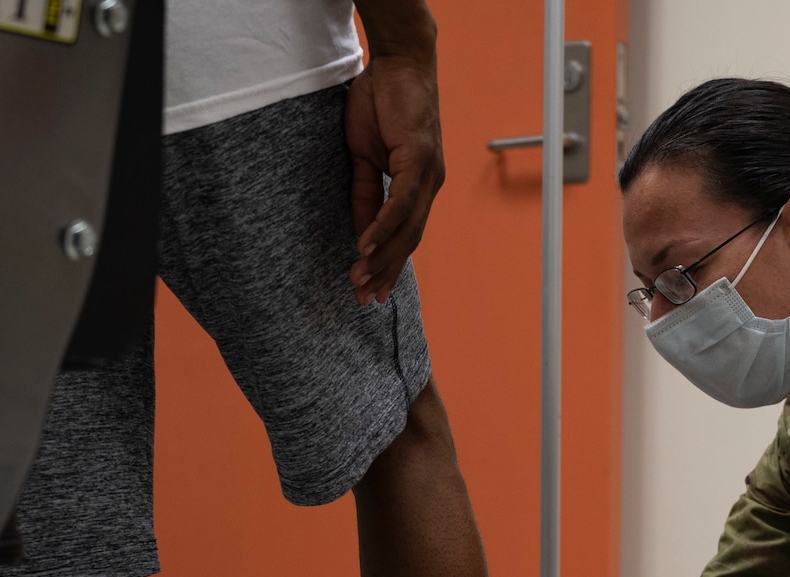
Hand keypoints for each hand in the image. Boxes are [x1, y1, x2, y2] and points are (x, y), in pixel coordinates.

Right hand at [344, 51, 442, 304]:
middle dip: (385, 272)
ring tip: (359, 278)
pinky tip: (366, 246)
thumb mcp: (364, 156)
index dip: (388, 264)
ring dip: (382, 257)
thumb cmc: (382, 104)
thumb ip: (364, 193)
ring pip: (407, 228)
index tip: (371, 291)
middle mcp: (430, 185)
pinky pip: (400, 202)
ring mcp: (428, 174)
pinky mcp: (419, 159)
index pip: (405, 235)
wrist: (398, 63)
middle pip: (409, 240)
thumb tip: (361, 231)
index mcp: (419, 186)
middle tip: (364, 299)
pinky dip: (383, 226)